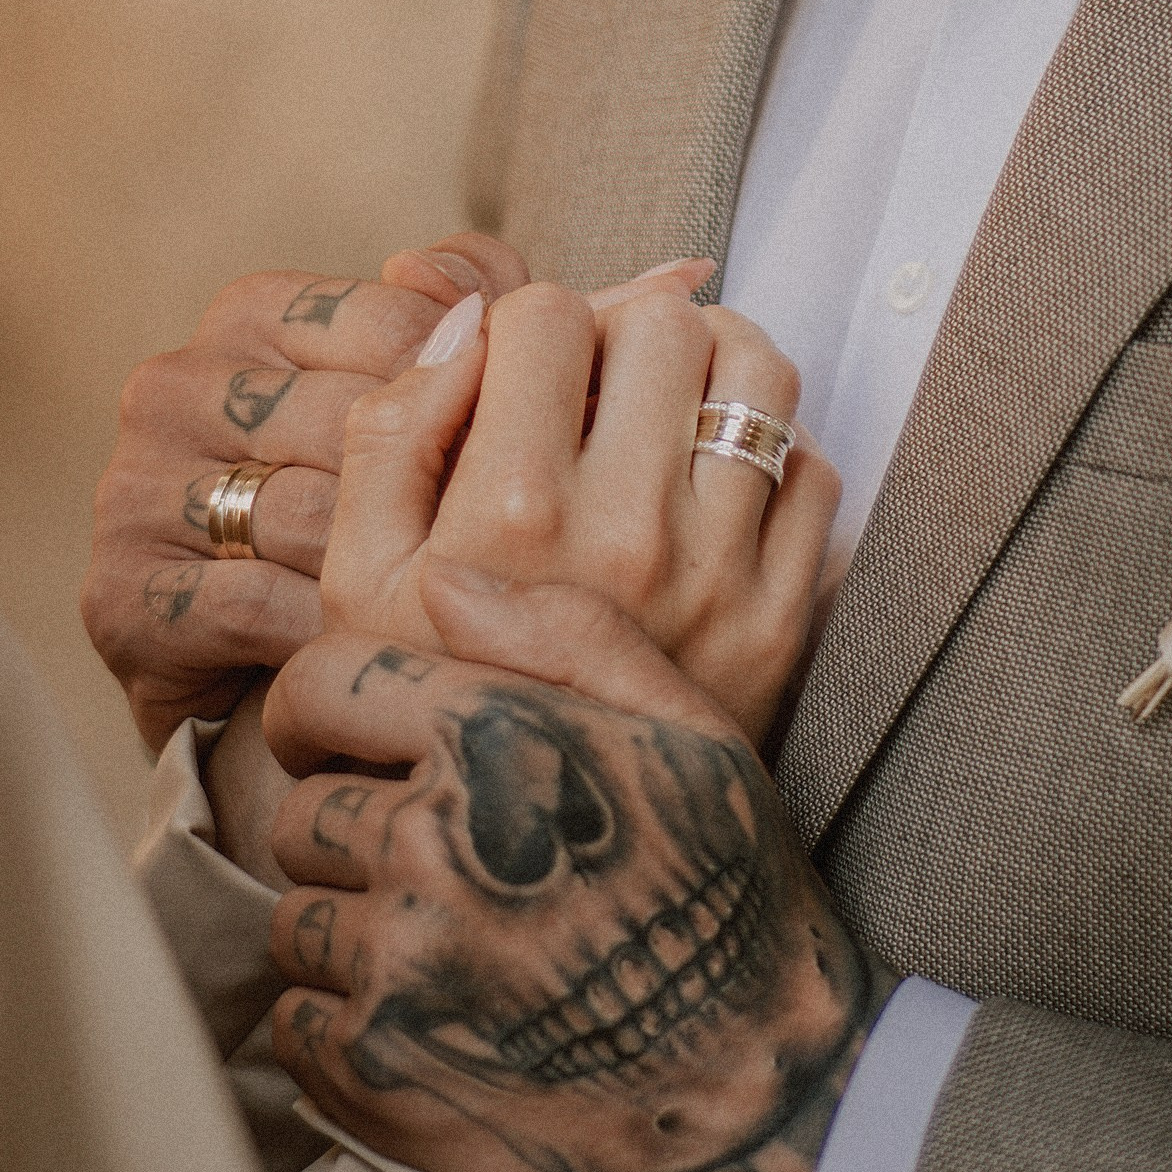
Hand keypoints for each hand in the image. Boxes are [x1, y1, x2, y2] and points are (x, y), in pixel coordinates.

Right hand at [82, 234, 529, 748]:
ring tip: (451, 606)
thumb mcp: (436, 394)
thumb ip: (488, 307)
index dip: (482, 399)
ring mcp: (133, 485)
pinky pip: (252, 604)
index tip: (536, 458)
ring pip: (305, 514)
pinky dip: (325, 633)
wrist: (278, 670)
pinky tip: (377, 652)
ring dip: (388, 575)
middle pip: (350, 422)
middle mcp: (175, 383)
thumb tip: (538, 280)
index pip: (395, 322)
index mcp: (251, 312)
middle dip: (439, 496)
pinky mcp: (120, 592)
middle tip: (506, 552)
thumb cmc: (379, 509)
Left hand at [266, 568, 892, 1171]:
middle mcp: (433, 843)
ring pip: (297, 919)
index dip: (319, 711)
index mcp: (495, 742)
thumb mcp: (692, 735)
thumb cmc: (739, 902)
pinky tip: (435, 1028)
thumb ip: (566, 633)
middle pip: (303, 811)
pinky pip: (296, 1023)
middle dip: (353, 832)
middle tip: (438, 869)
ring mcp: (401, 964)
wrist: (776, 1099)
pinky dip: (343, 1026)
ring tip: (452, 954)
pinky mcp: (382, 1070)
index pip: (320, 686)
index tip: (341, 743)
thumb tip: (438, 577)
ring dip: (352, 934)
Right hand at [320, 275, 839, 744]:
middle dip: (624, 326)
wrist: (531, 858)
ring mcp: (720, 578)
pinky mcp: (782, 623)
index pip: (545, 314)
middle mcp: (627, 533)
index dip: (527, 323)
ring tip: (666, 402)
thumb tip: (465, 319)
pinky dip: (770, 454)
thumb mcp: (358, 573)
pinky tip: (710, 486)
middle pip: (664, 322)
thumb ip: (391, 429)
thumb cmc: (432, 697)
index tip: (520, 370)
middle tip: (596, 375)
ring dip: (713, 364)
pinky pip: (812, 472)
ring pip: (761, 375)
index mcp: (510, 511)